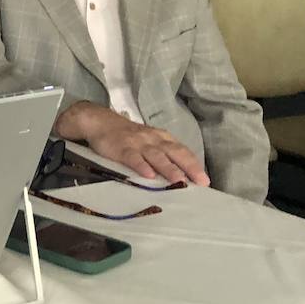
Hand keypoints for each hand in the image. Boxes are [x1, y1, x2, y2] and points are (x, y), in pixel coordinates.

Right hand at [55, 102, 209, 186]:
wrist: (99, 121)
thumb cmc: (127, 136)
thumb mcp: (149, 141)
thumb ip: (163, 155)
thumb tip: (182, 176)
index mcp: (161, 138)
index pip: (182, 151)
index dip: (194, 165)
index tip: (205, 180)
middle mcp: (153, 139)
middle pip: (174, 152)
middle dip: (189, 167)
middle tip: (201, 182)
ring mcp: (137, 143)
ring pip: (156, 156)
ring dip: (168, 168)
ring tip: (179, 180)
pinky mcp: (121, 148)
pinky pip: (133, 157)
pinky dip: (141, 166)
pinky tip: (148, 175)